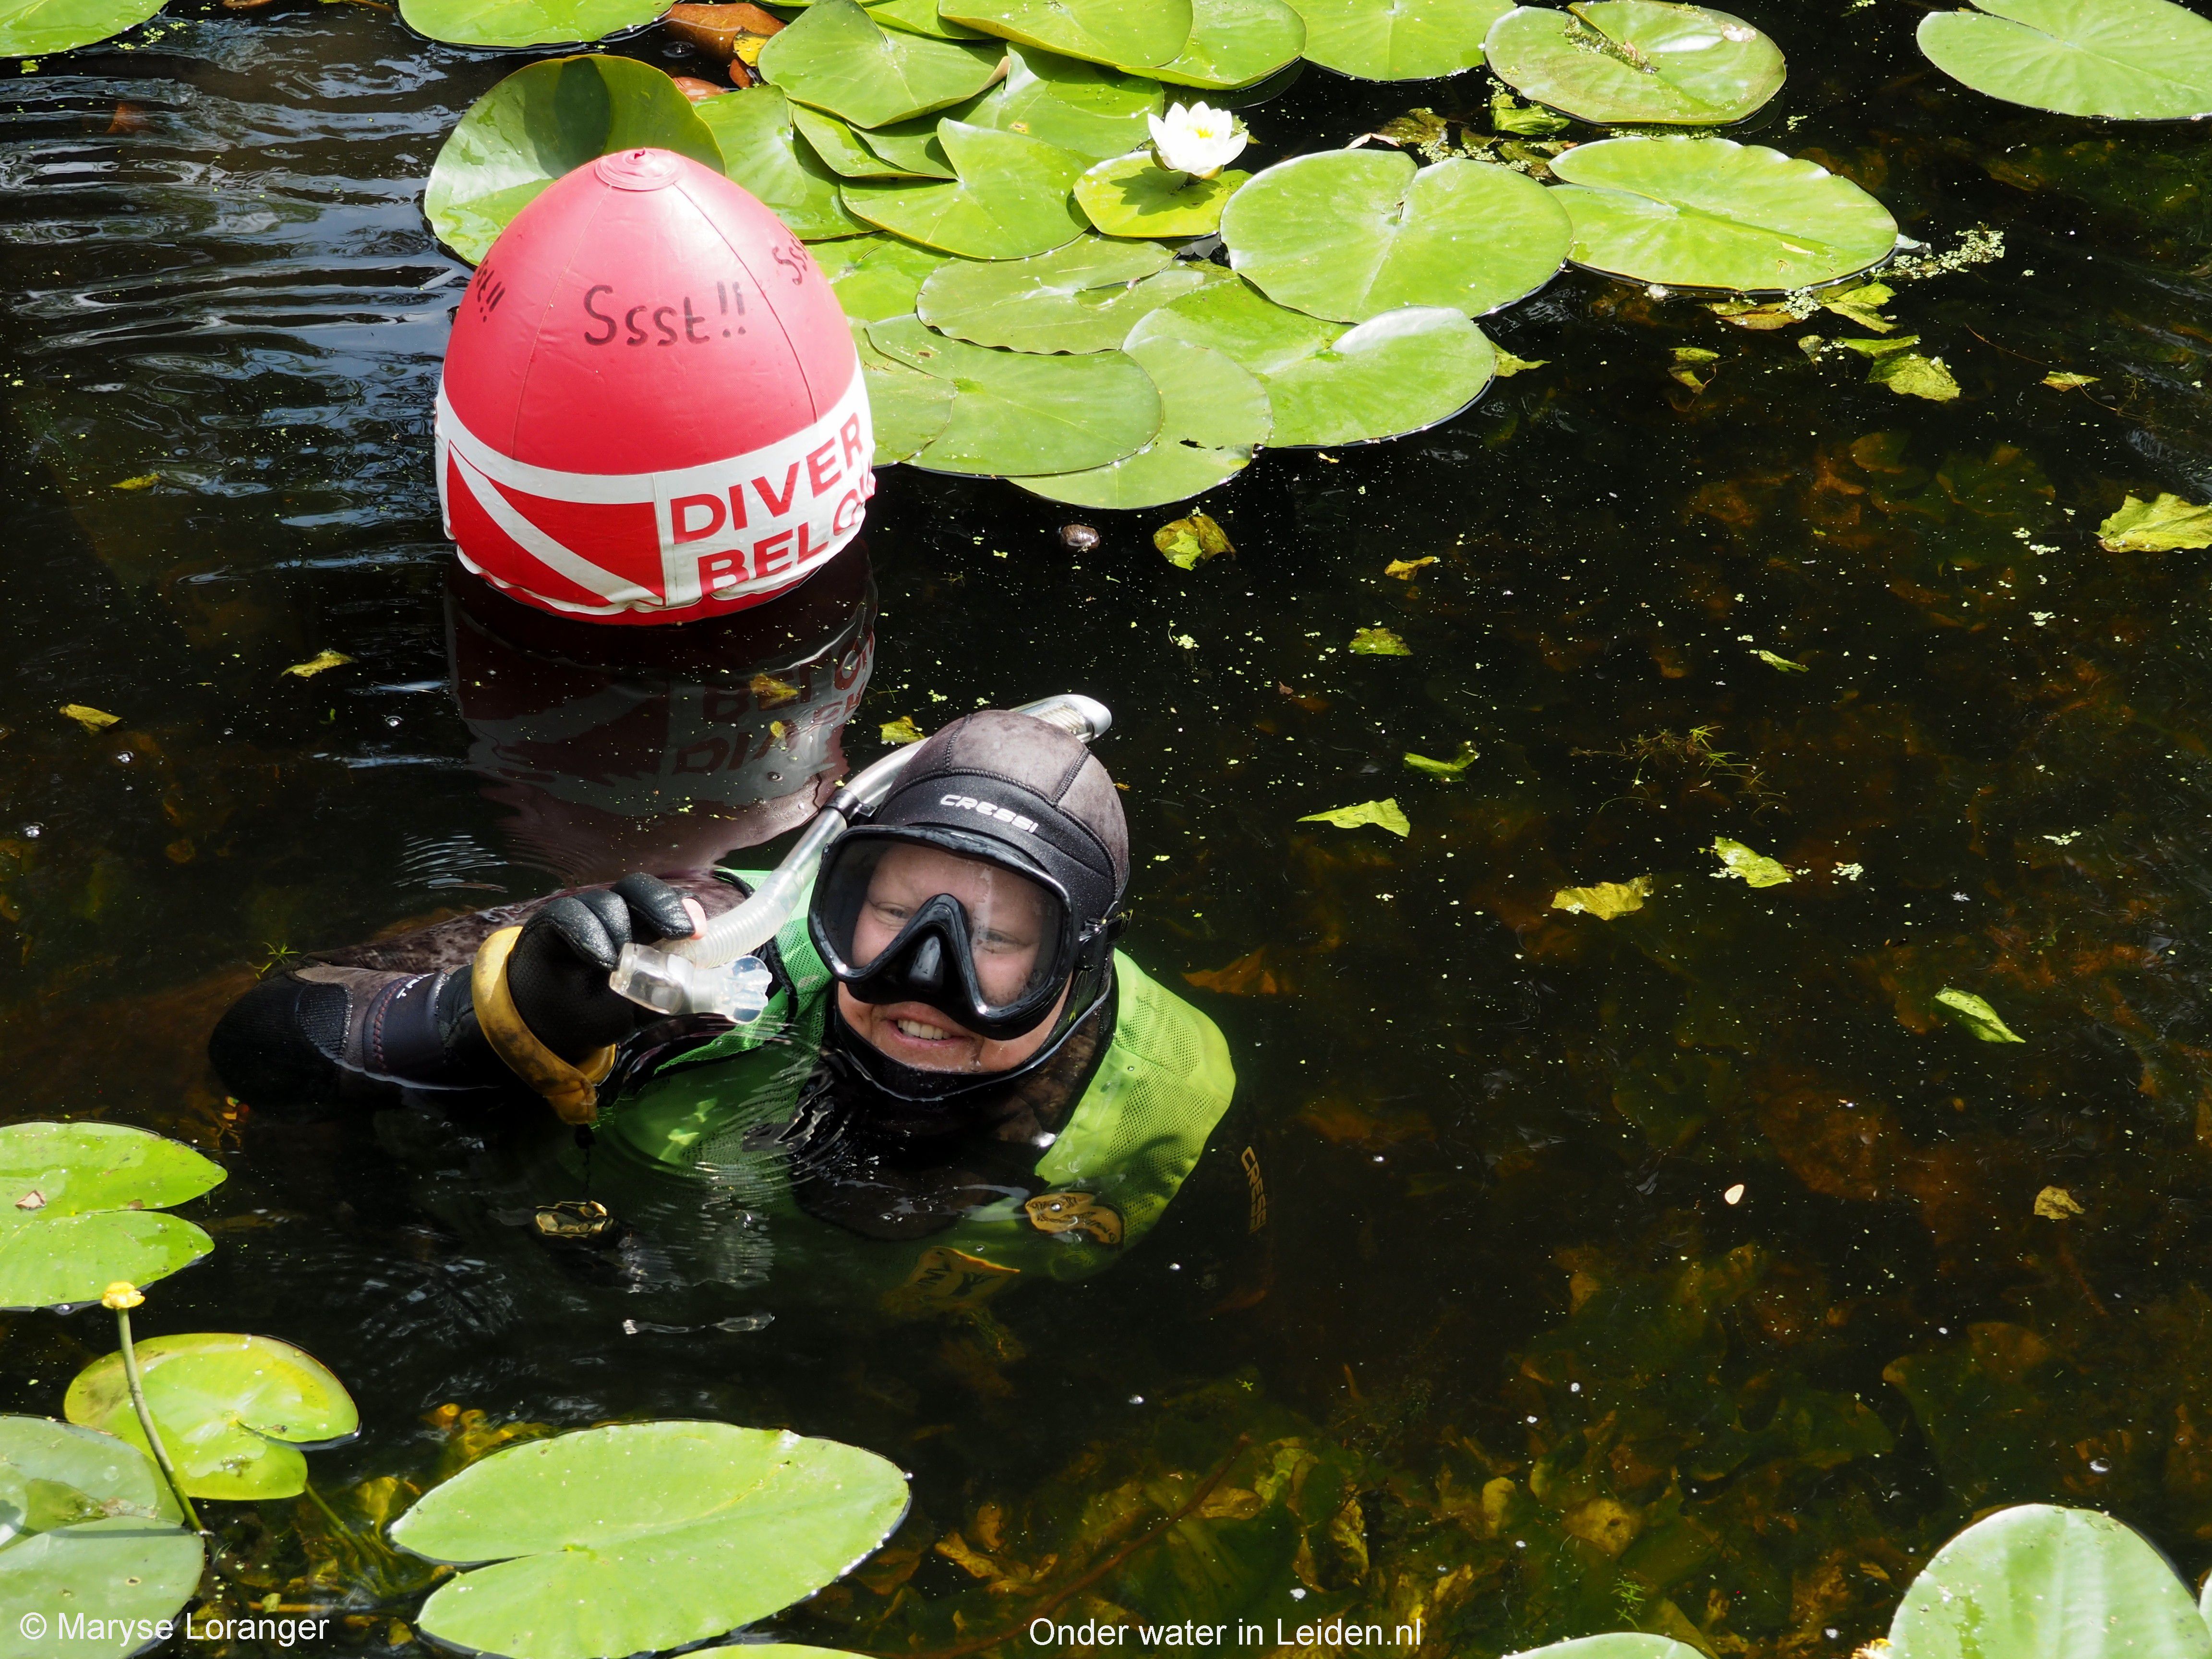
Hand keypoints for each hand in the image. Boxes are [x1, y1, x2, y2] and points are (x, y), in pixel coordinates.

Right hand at [506, 874, 701, 1059]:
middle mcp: (613, 913)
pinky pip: (569, 913)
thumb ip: (668, 994)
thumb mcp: (640, 1008)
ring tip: (618, 966)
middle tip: (679, 933)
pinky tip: (601, 958)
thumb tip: (707, 989)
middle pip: (639, 889)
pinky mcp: (551, 922)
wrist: (549, 1027)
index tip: (698, 931)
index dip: (681, 908)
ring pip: (606, 901)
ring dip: (619, 931)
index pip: (663, 903)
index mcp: (640, 927)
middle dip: (662, 906)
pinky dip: (587, 932)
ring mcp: (583, 914)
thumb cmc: (598, 1011)